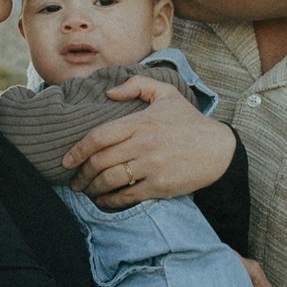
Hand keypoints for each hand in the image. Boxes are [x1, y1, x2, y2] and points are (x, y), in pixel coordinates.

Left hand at [60, 79, 236, 209]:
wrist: (219, 149)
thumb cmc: (190, 121)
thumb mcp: (167, 93)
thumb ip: (137, 85)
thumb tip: (110, 92)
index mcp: (140, 122)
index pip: (99, 137)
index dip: (78, 150)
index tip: (67, 160)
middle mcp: (143, 145)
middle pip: (100, 161)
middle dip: (81, 174)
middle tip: (74, 180)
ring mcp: (151, 167)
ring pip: (109, 181)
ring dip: (92, 189)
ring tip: (86, 191)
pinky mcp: (159, 186)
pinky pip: (126, 196)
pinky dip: (110, 201)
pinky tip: (103, 201)